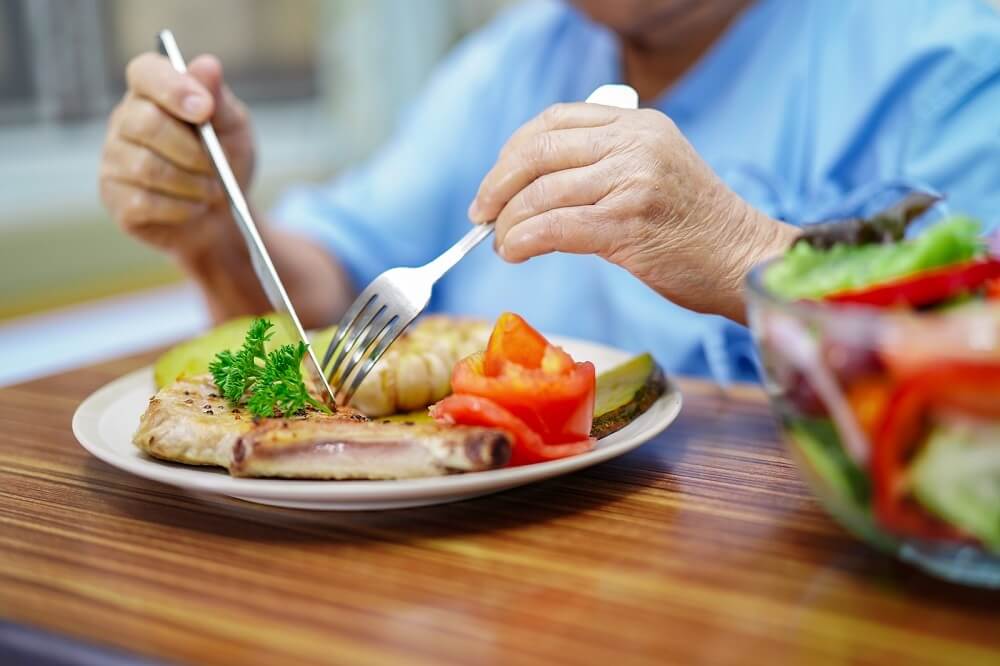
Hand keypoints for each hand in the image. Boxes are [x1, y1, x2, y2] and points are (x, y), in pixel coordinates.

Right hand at [99, 52, 254, 261]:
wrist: (223, 214)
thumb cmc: (224, 161)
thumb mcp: (233, 128)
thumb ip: (219, 99)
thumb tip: (208, 65)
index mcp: (152, 91)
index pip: (145, 72)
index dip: (173, 88)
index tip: (205, 109)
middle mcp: (125, 120)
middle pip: (145, 123)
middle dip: (192, 151)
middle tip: (216, 166)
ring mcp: (113, 159)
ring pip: (146, 167)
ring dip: (191, 183)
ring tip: (212, 190)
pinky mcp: (114, 197)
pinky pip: (143, 202)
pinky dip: (181, 207)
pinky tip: (194, 206)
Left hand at [468, 103, 796, 321]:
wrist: (746, 260)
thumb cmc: (696, 228)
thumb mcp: (654, 171)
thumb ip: (603, 165)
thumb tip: (529, 187)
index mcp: (637, 124)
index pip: (554, 122)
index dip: (512, 152)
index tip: (495, 184)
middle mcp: (634, 144)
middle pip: (538, 151)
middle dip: (498, 185)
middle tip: (481, 215)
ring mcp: (633, 181)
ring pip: (541, 192)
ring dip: (507, 222)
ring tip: (501, 244)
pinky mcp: (629, 224)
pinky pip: (555, 227)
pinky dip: (523, 240)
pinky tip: (515, 253)